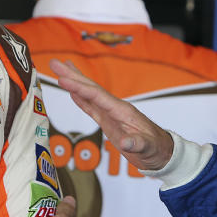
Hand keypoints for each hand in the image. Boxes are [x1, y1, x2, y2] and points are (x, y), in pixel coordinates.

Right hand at [50, 59, 173, 170]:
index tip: (62, 79)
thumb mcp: (148, 148)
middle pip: (90, 88)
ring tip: (60, 68)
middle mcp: (115, 108)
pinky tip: (71, 91)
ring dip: (73, 82)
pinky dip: (80, 98)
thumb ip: (137, 144)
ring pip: (88, 94)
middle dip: (72, 75)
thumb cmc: (156, 149)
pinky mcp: (108, 122)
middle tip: (54, 62)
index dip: (79, 88)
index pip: (96, 96)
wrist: (162, 153)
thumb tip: (126, 143)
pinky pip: (91, 107)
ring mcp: (111, 114)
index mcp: (122, 111)